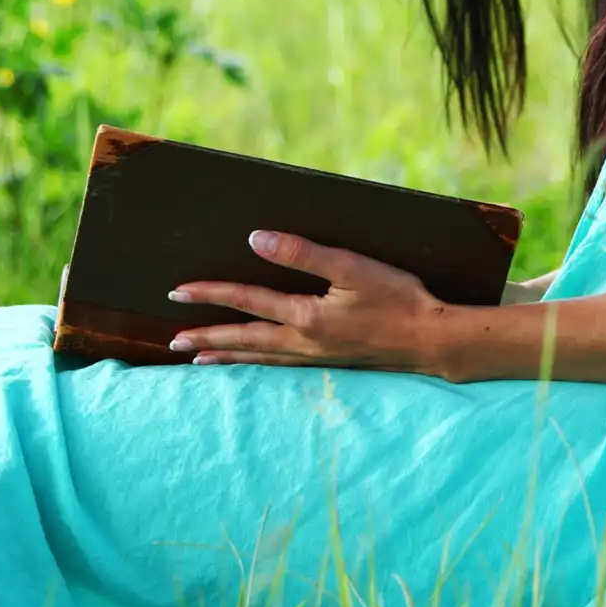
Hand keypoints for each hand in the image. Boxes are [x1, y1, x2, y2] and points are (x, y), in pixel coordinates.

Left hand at [166, 230, 450, 374]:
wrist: (431, 340)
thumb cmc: (397, 299)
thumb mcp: (350, 267)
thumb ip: (302, 253)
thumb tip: (255, 240)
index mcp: (305, 317)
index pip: (246, 302)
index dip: (210, 295)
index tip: (178, 291)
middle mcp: (303, 343)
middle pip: (243, 340)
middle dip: (206, 338)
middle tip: (174, 340)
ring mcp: (315, 358)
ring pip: (259, 359)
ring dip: (227, 357)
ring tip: (199, 361)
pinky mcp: (329, 364)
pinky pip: (279, 366)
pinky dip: (256, 365)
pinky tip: (255, 365)